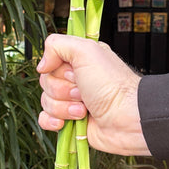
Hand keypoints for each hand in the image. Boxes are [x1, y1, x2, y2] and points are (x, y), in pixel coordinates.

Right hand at [37, 33, 149, 156]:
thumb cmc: (112, 84)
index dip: (58, 69)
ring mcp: (72, 102)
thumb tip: (41, 65)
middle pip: (46, 82)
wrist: (127, 119)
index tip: (74, 73)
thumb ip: (57, 45)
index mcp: (79, 61)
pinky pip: (46, 120)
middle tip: (83, 93)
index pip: (51, 61)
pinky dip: (52, 121)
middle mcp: (75, 80)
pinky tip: (64, 123)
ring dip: (63, 107)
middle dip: (62, 90)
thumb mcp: (86, 51)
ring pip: (46, 102)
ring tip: (84, 110)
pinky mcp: (70, 122)